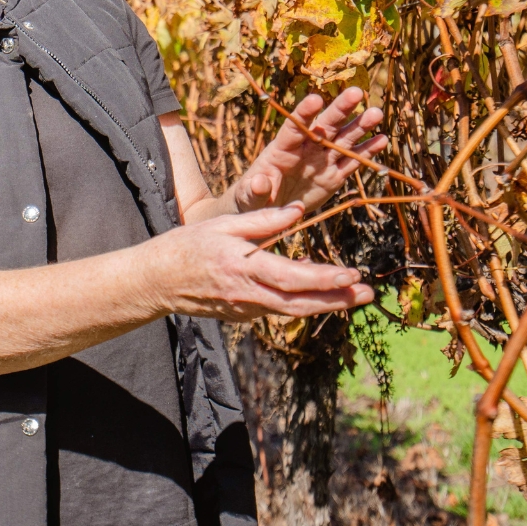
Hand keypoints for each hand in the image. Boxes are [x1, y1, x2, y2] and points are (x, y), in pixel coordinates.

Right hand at [148, 203, 374, 321]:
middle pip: (301, 303)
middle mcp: (249, 295)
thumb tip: (297, 211)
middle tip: (369, 293)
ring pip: (294, 311)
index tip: (351, 275)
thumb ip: (262, 220)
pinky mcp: (244, 314)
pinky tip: (324, 294)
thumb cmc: (188, 246)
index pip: (292, 278)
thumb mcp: (222, 224)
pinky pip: (279, 310)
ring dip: (327, 304)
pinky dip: (304, 303)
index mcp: (244, 268)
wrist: (158, 281)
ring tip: (357, 296)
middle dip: (338, 300)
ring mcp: (247, 309)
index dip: (324, 279)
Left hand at [229, 87, 384, 213]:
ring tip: (376, 113)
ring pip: (343, 140)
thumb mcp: (249, 197)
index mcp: (282, 149)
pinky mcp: (333, 177)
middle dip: (340, 109)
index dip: (305, 114)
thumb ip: (255, 190)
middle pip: (324, 126)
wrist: (266, 213)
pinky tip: (381, 139)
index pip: (294, 128)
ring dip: (359, 127)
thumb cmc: (252, 200)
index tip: (316, 100)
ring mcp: (321, 161)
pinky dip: (366, 152)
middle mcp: (305, 149)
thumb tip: (259, 182)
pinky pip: (352, 163)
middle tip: (357, 92)